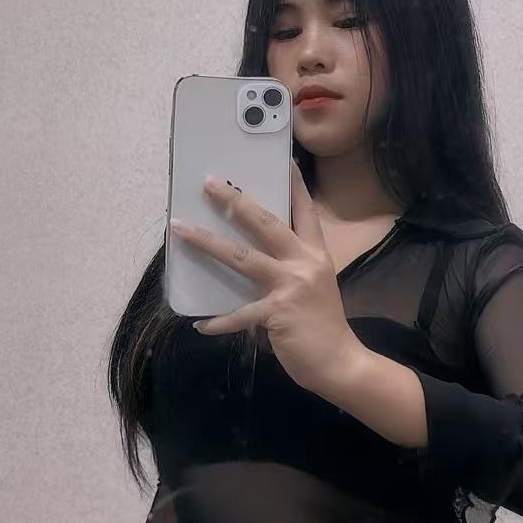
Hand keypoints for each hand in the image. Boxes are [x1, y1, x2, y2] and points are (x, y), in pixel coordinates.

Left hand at [169, 159, 363, 393]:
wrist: (340, 362)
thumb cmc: (323, 326)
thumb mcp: (314, 286)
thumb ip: (290, 269)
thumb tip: (254, 258)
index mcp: (316, 254)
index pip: (305, 211)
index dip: (295, 185)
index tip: (284, 159)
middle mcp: (304, 262)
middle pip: (266, 223)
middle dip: (235, 201)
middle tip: (211, 183)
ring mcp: (291, 285)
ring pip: (242, 256)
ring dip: (208, 242)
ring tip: (181, 229)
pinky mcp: (277, 312)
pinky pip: (239, 312)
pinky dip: (218, 321)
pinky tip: (200, 324)